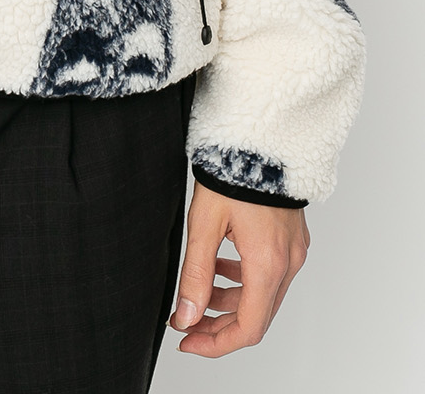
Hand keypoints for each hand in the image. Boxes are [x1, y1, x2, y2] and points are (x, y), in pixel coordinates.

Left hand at [170, 182, 309, 356]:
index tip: (188, 340)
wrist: (259, 137)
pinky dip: (244, 281)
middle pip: (257, 317)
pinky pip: (271, 275)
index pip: (248, 329)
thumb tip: (185, 315)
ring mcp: (295, 252)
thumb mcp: (203, 223)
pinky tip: (220, 267)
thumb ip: (195, 274)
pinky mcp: (293, 240)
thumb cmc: (231, 172)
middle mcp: (288, 263)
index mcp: (268, 264)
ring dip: (230, 302)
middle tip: (186, 322)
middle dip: (219, 326)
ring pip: (264, 297)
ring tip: (198, 293)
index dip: (216, 343)